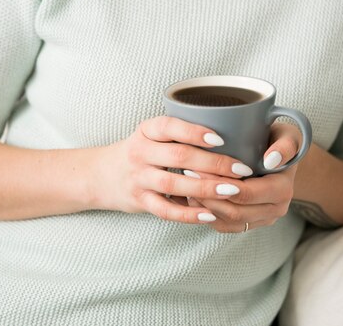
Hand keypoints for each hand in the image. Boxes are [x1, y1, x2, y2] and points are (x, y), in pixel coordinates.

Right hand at [89, 116, 255, 223]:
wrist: (101, 175)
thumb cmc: (141, 152)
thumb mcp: (153, 135)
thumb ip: (181, 135)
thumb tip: (232, 136)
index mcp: (146, 131)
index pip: (169, 126)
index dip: (195, 132)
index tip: (221, 138)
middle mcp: (140, 152)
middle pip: (179, 156)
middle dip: (213, 163)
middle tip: (241, 169)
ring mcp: (138, 178)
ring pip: (173, 184)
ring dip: (205, 189)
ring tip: (233, 190)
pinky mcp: (139, 201)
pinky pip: (165, 210)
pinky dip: (188, 214)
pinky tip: (209, 215)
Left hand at [186, 123, 302, 232]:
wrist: (281, 156)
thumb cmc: (279, 139)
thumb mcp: (288, 135)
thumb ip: (285, 146)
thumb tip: (271, 161)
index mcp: (283, 190)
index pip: (247, 194)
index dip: (220, 184)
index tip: (199, 167)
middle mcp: (275, 209)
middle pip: (235, 212)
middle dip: (208, 195)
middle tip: (188, 174)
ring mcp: (262, 219)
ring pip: (227, 222)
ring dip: (205, 206)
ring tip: (187, 185)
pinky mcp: (250, 223)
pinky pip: (224, 226)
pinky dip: (207, 213)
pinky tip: (193, 196)